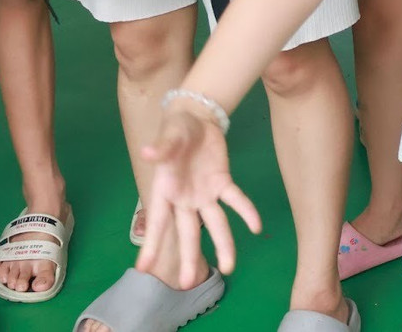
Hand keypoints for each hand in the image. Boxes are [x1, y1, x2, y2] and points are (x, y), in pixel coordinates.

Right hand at [137, 107, 261, 287]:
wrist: (196, 118)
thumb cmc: (175, 129)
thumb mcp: (169, 135)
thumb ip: (161, 147)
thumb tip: (147, 152)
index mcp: (164, 191)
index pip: (157, 222)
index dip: (152, 244)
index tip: (144, 268)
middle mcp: (183, 199)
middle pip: (187, 232)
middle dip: (189, 256)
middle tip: (188, 282)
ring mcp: (204, 194)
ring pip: (214, 224)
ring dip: (222, 244)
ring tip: (229, 267)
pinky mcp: (222, 183)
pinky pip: (235, 200)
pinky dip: (246, 212)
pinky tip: (257, 227)